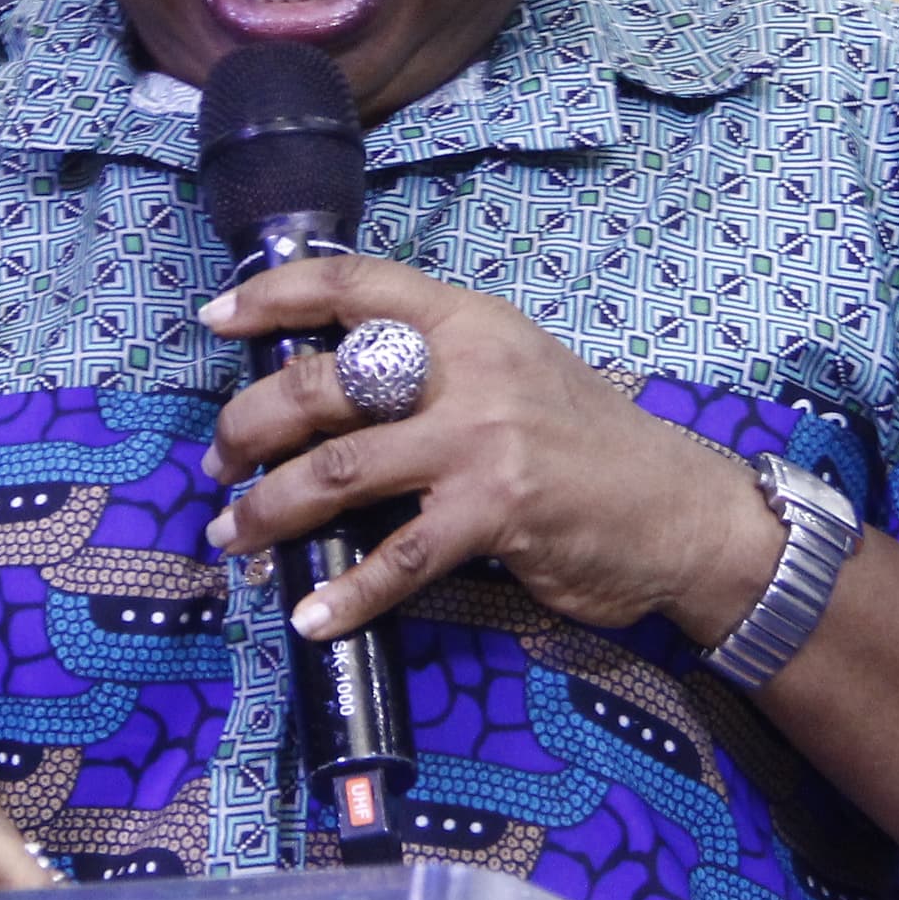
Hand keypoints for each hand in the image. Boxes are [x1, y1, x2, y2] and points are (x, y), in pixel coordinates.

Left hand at [196, 254, 779, 645]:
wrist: (680, 508)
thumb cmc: (586, 443)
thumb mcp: (511, 372)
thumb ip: (433, 368)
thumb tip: (326, 389)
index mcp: (468, 321)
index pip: (354, 284)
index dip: (275, 297)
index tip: (217, 317)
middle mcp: (470, 368)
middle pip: (324, 384)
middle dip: (250, 425)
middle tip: (219, 462)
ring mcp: (482, 439)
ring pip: (340, 470)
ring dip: (271, 508)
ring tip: (235, 533)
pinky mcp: (496, 511)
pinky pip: (398, 557)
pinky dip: (347, 592)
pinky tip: (313, 615)